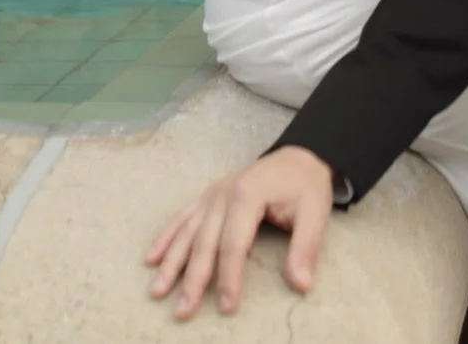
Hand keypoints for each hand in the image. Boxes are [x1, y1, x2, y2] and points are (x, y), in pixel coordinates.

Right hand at [146, 146, 333, 319]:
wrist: (300, 156)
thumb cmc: (305, 185)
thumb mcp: (315, 212)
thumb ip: (306, 247)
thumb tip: (301, 284)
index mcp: (249, 194)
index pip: (234, 243)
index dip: (229, 277)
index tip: (226, 306)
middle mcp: (224, 193)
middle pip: (205, 241)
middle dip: (192, 279)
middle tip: (182, 311)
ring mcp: (213, 194)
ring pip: (187, 232)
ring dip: (171, 263)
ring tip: (157, 292)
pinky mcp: (208, 196)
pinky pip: (182, 217)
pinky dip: (166, 237)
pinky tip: (151, 258)